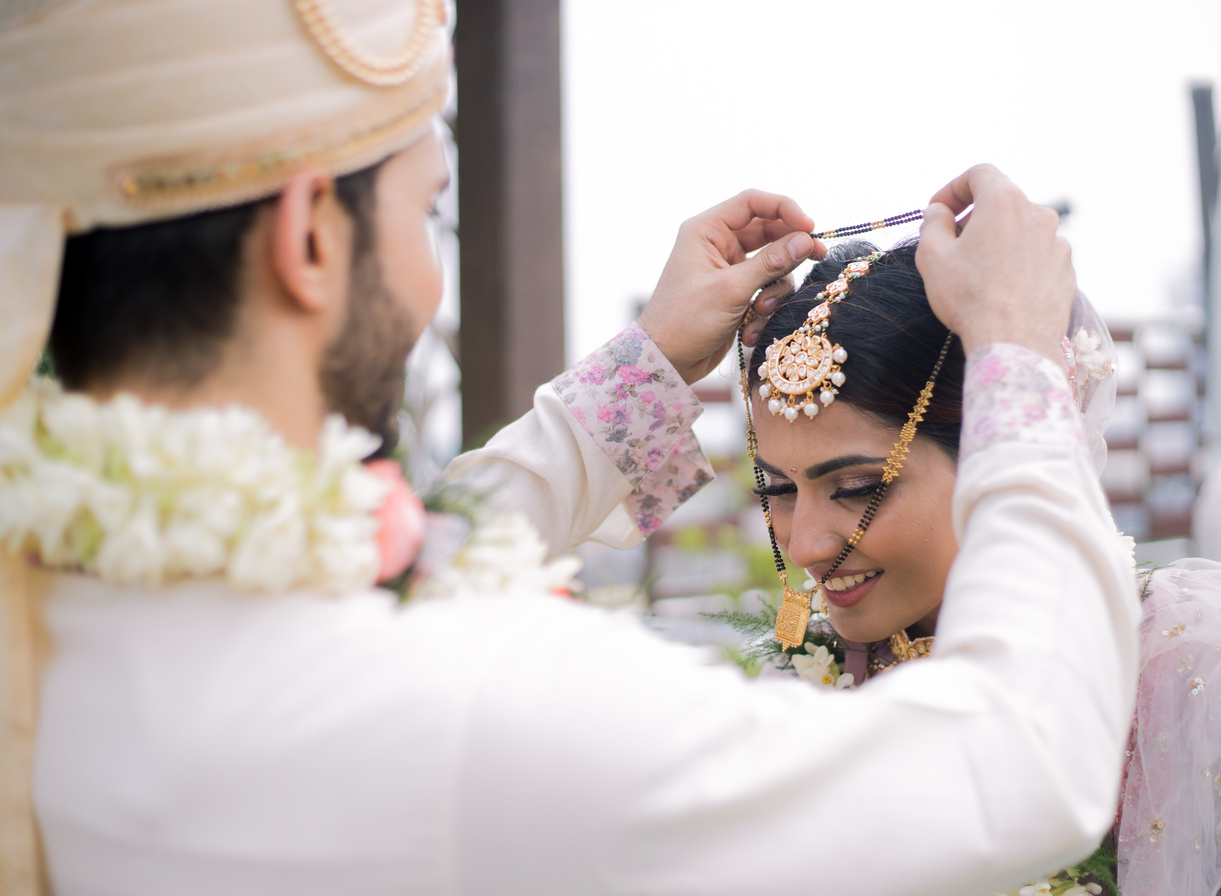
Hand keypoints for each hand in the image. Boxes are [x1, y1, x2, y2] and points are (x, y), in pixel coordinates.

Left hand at [637, 190, 825, 383]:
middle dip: (790, 248)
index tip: (810, 227)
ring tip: (761, 311)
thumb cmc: (685, 321)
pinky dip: (764, 308)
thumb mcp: (731, 290)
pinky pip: (764, 290)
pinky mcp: (735, 294)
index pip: (752, 202)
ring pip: (771, 264)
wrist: (666, 362)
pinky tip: (750, 329)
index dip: (785, 208)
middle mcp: (716, 245)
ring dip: (774, 289)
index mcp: (706, 231)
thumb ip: (771, 263)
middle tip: (817, 256)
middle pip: (768, 231)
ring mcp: (727, 270)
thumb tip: (806, 240)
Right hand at [915, 164, 1073, 360]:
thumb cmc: (970, 297)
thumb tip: (938, 212)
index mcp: (1005, 202)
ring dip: (998, 241)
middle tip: (952, 243)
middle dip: (974, 216)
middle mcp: (1038, 214)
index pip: (979, 173)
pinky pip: (1036, 256)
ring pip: (1021, 230)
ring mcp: (1057, 243)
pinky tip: (1000, 288)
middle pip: (1002, 201)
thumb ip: (933, 224)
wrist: (1013, 343)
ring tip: (977, 271)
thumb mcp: (932, 256)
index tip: (938, 212)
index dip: (953, 188)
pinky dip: (1017, 262)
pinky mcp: (1066, 270)